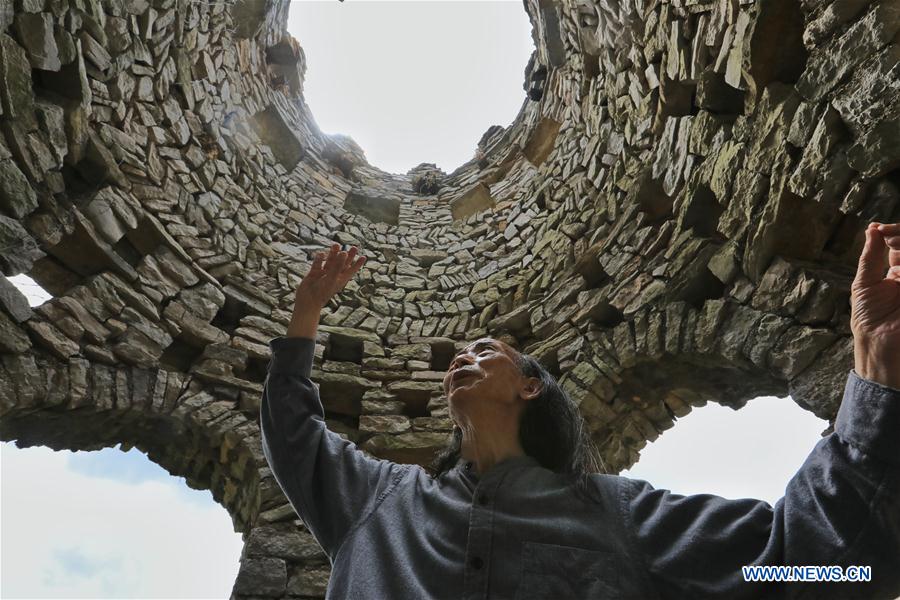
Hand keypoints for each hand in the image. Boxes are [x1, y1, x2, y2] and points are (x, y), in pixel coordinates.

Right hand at [287, 244, 365, 337]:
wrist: (307, 301)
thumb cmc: (322, 292)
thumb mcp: (332, 278)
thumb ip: (338, 265)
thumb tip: (344, 252)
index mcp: (340, 280)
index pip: (351, 271)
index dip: (357, 264)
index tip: (364, 257)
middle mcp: (333, 276)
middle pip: (342, 264)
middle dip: (347, 256)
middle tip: (354, 247)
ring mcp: (323, 275)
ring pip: (330, 262)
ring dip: (333, 254)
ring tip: (336, 244)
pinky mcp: (314, 274)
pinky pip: (318, 264)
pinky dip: (319, 259)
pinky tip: (321, 254)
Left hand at [850, 222, 899, 388]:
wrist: (879, 345)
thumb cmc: (869, 318)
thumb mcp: (865, 283)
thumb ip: (871, 256)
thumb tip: (872, 228)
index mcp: (899, 271)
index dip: (895, 232)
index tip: (879, 229)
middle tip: (888, 237)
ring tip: (894, 258)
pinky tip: (899, 275)